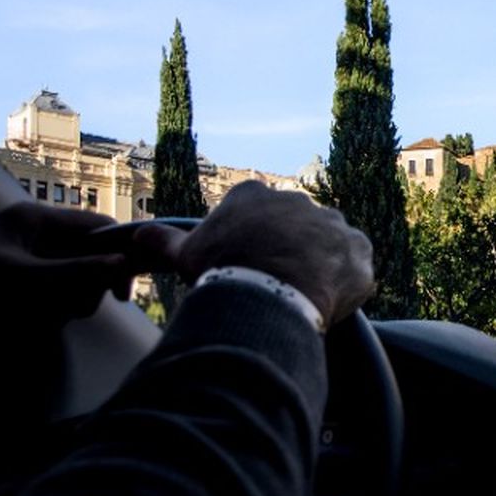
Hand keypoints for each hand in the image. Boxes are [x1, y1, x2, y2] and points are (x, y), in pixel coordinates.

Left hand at [0, 201, 162, 342]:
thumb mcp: (18, 280)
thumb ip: (73, 275)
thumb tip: (122, 268)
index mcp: (35, 220)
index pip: (100, 227)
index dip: (121, 254)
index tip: (124, 291)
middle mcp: (30, 237)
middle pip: (85, 261)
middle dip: (81, 289)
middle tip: (65, 310)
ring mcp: (17, 262)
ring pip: (64, 286)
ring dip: (57, 307)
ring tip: (29, 319)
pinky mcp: (4, 287)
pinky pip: (41, 301)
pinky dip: (37, 315)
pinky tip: (14, 325)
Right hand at [139, 181, 375, 326]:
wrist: (269, 290)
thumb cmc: (224, 268)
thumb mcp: (186, 253)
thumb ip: (163, 240)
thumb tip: (137, 235)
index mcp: (255, 195)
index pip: (254, 214)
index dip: (250, 243)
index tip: (246, 264)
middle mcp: (299, 200)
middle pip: (293, 228)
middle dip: (287, 251)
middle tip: (275, 283)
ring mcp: (332, 223)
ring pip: (327, 244)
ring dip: (319, 265)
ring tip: (303, 294)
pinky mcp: (358, 249)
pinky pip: (357, 266)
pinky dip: (347, 282)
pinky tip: (330, 300)